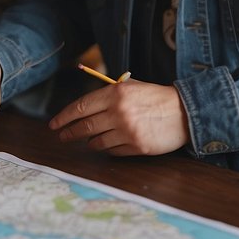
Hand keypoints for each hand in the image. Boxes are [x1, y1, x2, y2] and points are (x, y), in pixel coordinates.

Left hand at [48, 78, 189, 155]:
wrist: (184, 112)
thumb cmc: (154, 98)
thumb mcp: (130, 87)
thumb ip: (108, 95)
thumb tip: (83, 108)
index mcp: (115, 94)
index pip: (80, 107)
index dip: (64, 117)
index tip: (54, 124)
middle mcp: (118, 112)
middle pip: (84, 127)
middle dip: (70, 133)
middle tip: (62, 136)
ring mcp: (127, 131)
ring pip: (96, 142)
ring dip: (90, 142)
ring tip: (90, 139)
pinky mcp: (137, 146)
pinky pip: (112, 151)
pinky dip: (107, 148)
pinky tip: (110, 143)